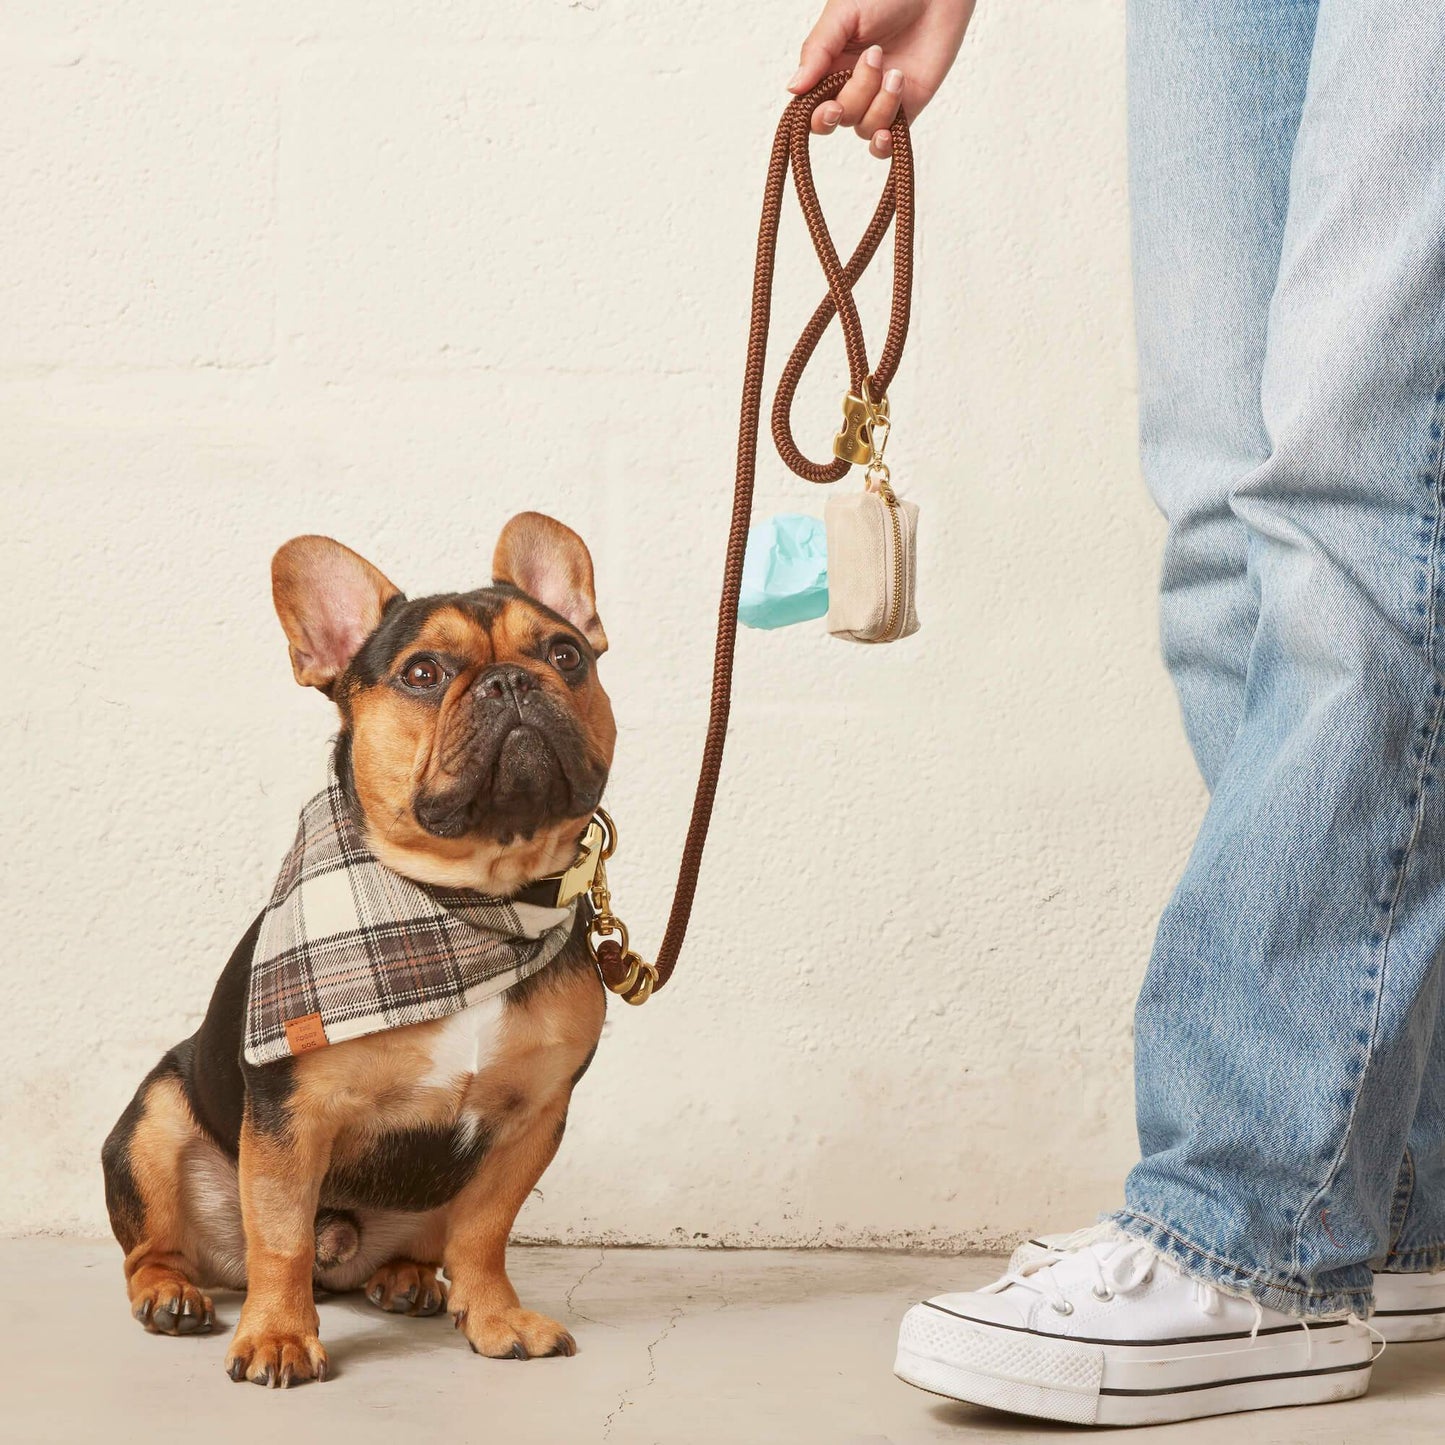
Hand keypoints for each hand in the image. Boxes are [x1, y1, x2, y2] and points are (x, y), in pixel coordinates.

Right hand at [788, 0, 975, 156]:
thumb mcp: (844, 14)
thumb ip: (817, 50)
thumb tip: (793, 89)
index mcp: (829, 65)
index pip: (810, 106)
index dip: (816, 116)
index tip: (831, 106)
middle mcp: (850, 87)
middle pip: (839, 118)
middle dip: (855, 97)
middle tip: (874, 58)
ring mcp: (877, 101)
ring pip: (865, 128)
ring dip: (881, 105)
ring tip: (897, 71)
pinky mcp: (905, 109)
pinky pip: (886, 144)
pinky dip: (883, 145)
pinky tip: (888, 134)